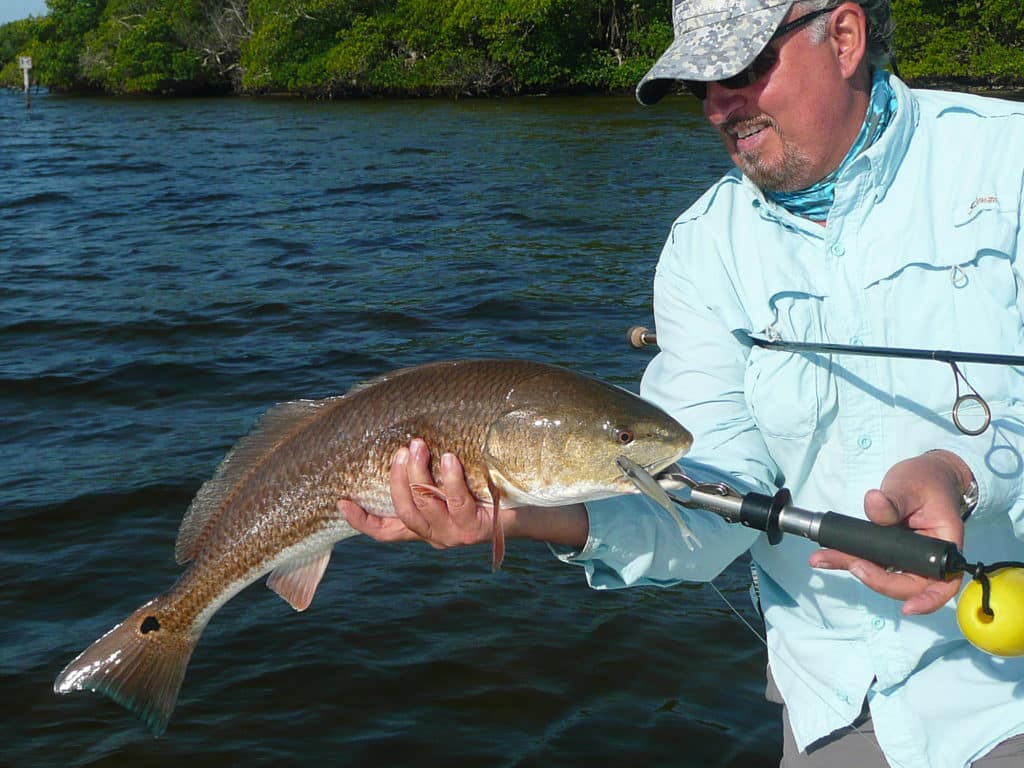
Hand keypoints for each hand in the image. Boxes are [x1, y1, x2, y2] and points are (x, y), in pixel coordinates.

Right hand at [338, 438, 494, 547]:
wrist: (529, 508)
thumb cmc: (485, 488)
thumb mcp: (451, 482)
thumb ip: (428, 474)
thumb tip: (407, 437)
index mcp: (424, 527)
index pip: (385, 531)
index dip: (361, 520)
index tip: (341, 501)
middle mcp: (435, 535)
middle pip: (404, 511)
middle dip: (397, 479)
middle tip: (401, 450)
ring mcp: (454, 535)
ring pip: (425, 505)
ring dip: (419, 474)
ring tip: (419, 446)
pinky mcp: (475, 529)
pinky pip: (457, 502)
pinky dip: (450, 478)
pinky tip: (450, 459)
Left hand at [809, 451, 969, 614]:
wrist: (922, 475)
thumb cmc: (925, 481)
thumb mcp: (910, 486)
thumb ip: (893, 500)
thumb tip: (874, 504)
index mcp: (944, 546)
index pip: (942, 584)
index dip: (927, 600)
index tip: (907, 609)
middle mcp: (928, 559)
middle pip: (906, 585)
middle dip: (875, 579)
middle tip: (847, 562)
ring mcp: (906, 558)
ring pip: (883, 575)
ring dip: (854, 568)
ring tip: (824, 558)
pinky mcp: (888, 553)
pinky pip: (871, 562)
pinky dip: (849, 558)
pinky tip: (828, 554)